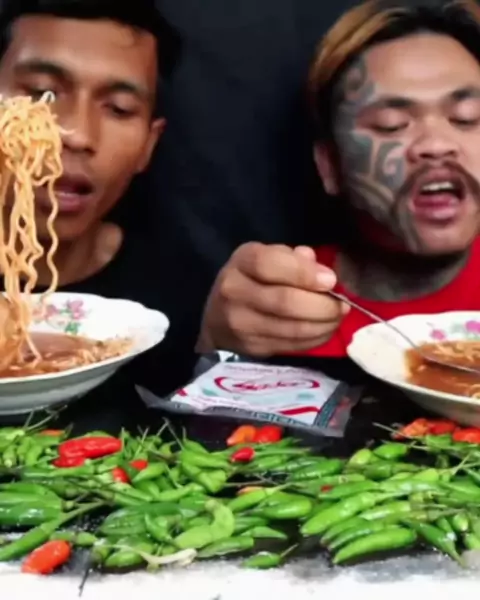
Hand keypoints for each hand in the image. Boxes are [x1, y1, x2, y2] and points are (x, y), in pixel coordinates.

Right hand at [197, 243, 348, 356]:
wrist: (217, 317)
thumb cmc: (252, 279)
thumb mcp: (267, 258)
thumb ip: (294, 259)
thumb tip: (321, 272)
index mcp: (242, 262)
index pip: (270, 265)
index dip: (305, 274)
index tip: (331, 281)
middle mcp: (235, 291)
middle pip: (285, 301)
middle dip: (322, 306)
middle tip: (341, 305)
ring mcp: (240, 323)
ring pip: (291, 329)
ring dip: (323, 326)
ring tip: (336, 318)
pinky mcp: (251, 347)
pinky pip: (291, 345)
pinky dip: (314, 339)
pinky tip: (324, 331)